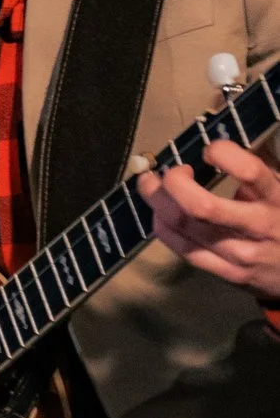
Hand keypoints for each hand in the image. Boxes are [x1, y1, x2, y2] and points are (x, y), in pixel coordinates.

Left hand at [137, 139, 279, 301]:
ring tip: (150, 185)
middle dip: (174, 182)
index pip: (250, 172)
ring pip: (184, 226)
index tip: (209, 150)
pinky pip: (182, 249)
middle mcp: (261, 226)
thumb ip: (261, 171)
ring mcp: (242, 255)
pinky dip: (162, 226)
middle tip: (168, 170)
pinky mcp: (227, 274)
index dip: (222, 153)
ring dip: (157, 201)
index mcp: (279, 199)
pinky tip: (160, 213)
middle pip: (202, 206)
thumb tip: (221, 143)